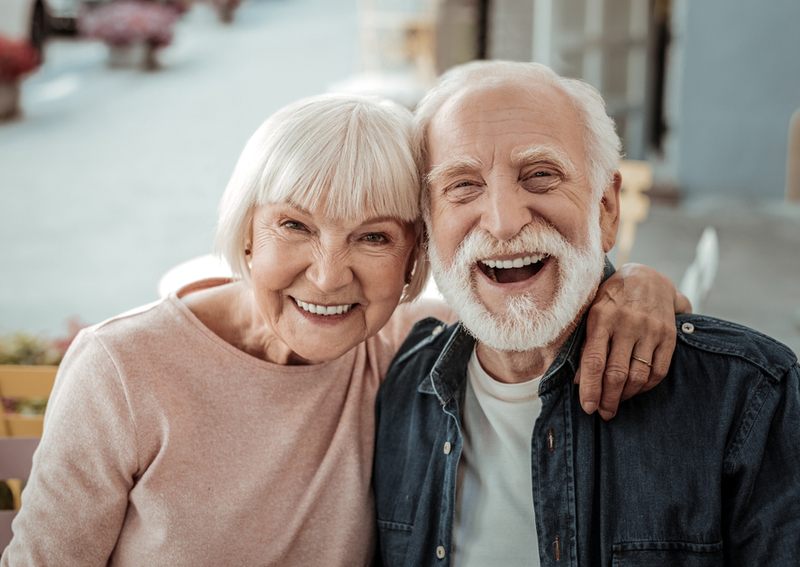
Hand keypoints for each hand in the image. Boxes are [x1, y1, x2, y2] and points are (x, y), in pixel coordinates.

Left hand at [576, 263, 690, 419]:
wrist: (648, 278)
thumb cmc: (612, 299)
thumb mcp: (592, 313)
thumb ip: (586, 345)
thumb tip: (579, 381)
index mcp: (602, 317)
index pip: (593, 361)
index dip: (590, 388)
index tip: (588, 407)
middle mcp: (627, 324)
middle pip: (616, 373)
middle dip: (608, 399)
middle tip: (603, 412)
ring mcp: (650, 330)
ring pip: (638, 376)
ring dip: (625, 396)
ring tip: (616, 402)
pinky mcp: (668, 336)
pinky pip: (658, 372)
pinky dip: (645, 387)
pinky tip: (635, 390)